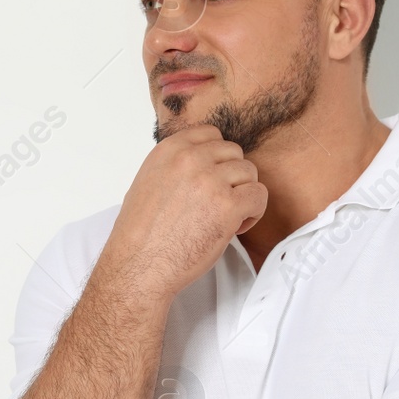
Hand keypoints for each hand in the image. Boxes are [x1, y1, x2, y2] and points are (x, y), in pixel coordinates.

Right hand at [100, 124, 266, 301]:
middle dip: (232, 177)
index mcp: (169, 150)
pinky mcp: (228, 205)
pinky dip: (253, 212)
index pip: (211, 134)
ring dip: (243, 194)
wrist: (139, 264)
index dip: (218, 158)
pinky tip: (235, 226)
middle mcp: (191, 159)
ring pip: (249, 172)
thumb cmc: (141, 232)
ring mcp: (211, 180)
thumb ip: (176, 165)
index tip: (213, 177)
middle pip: (234, 152)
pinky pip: (258, 195)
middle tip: (219, 201)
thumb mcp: (149, 180)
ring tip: (227, 216)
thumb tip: (201, 163)